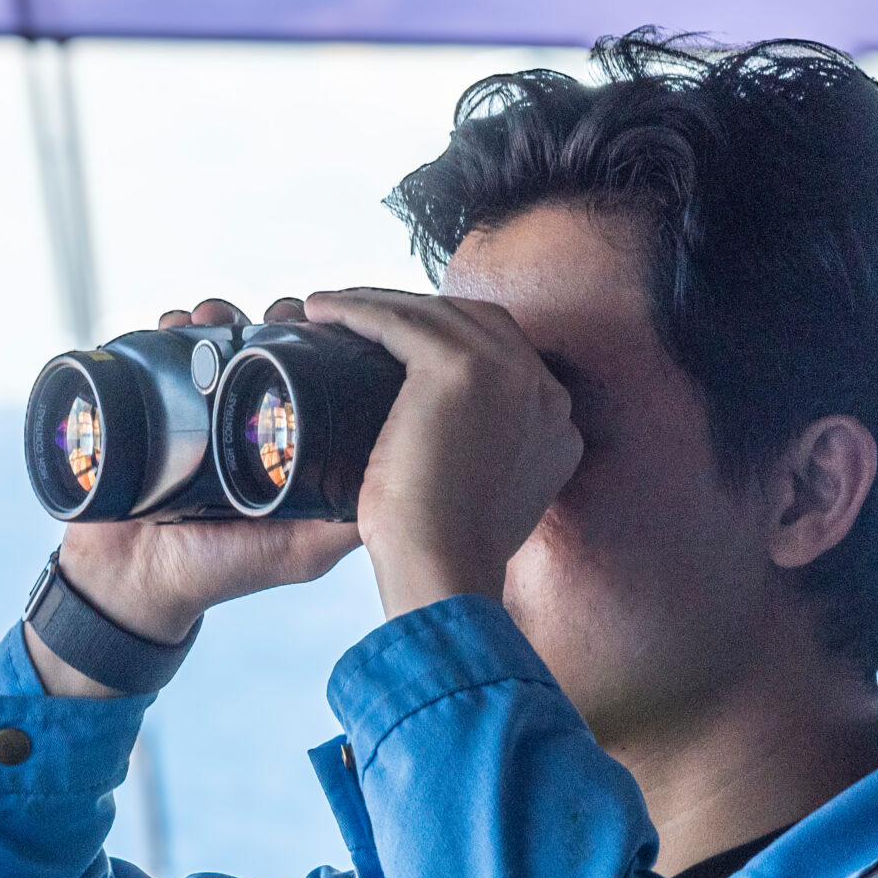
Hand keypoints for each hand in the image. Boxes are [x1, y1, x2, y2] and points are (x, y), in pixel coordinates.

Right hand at [29, 298, 360, 696]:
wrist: (133, 581)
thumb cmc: (219, 572)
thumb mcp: (299, 553)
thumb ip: (344, 524)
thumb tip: (399, 486)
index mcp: (282, 445)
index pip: (308, 378)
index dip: (317, 345)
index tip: (318, 327)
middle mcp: (241, 422)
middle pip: (262, 350)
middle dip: (267, 321)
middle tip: (273, 315)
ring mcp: (193, 414)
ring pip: (213, 344)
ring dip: (217, 317)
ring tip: (214, 316)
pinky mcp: (147, 410)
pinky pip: (158, 355)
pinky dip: (166, 329)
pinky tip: (174, 322)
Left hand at [303, 288, 581, 619]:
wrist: (446, 573)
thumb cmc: (445, 556)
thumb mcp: (482, 503)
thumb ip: (483, 465)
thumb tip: (443, 451)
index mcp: (555, 421)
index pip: (501, 354)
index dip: (448, 341)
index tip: (396, 348)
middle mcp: (544, 389)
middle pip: (473, 321)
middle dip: (415, 313)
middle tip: (360, 322)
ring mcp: (508, 372)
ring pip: (434, 314)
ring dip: (378, 305)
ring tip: (330, 311)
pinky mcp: (460, 368)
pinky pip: (398, 321)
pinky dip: (356, 310)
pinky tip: (322, 312)